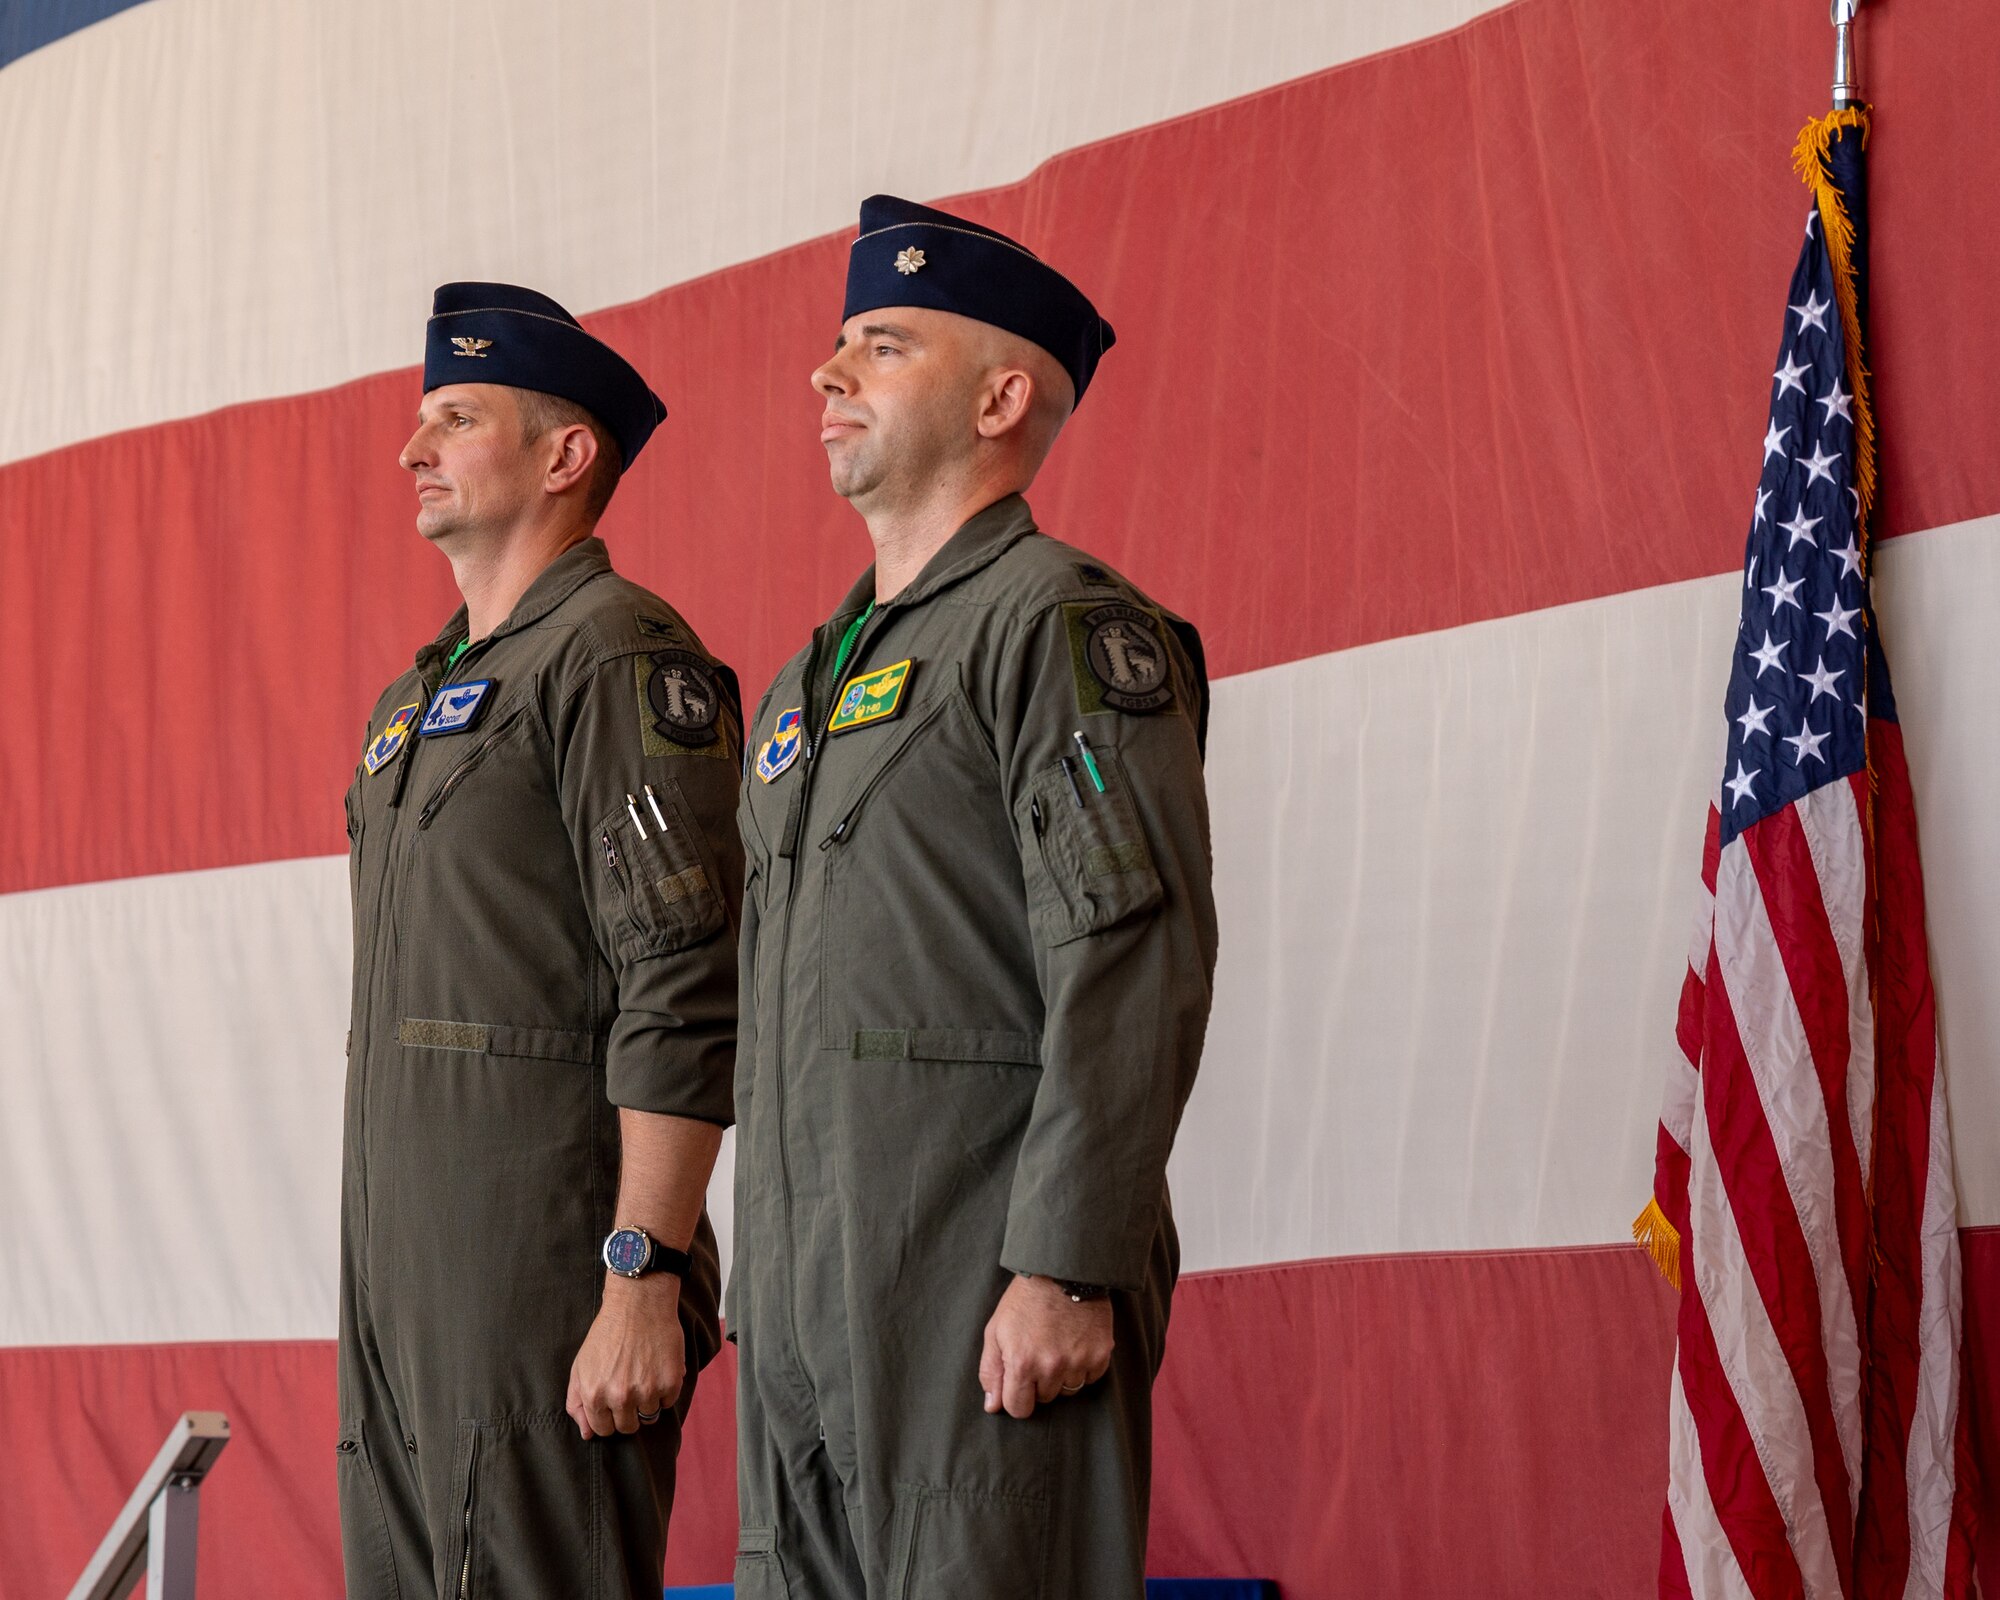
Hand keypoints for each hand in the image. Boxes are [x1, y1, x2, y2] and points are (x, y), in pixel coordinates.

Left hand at [566, 1274, 684, 1438]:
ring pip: (649, 1416)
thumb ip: (577, 1403)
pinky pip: (668, 1402)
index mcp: (594, 1395)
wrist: (638, 1303)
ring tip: (644, 1374)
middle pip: (627, 1427)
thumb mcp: (580, 1366)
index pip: (602, 1430)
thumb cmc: (607, 1334)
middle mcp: (620, 1397)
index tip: (613, 1402)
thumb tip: (586, 1434)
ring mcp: (647, 1391)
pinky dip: (665, 1390)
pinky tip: (657, 1369)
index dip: (608, 1417)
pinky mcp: (670, 1382)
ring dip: (648, 1400)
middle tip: (630, 1388)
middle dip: (628, 1412)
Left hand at [979, 1275, 1113, 1419]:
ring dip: (1062, 1375)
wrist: (1062, 1270)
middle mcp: (1052, 1367)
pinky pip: (1091, 1377)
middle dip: (1039, 1382)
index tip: (1019, 1382)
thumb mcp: (996, 1331)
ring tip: (1057, 1345)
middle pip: (1045, 1399)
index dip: (1017, 1398)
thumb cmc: (1024, 1300)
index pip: (1019, 1409)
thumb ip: (991, 1371)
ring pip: (1068, 1390)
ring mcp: (1079, 1361)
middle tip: (1039, 1352)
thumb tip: (993, 1407)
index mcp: (1022, 1363)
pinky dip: (1083, 1366)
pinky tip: (1075, 1343)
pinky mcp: (1101, 1353)